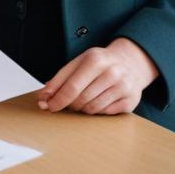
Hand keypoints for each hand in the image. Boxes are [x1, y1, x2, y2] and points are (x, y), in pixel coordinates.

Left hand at [37, 37, 158, 114]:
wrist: (131, 62)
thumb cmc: (100, 64)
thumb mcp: (78, 63)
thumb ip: (59, 80)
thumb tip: (43, 99)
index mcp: (95, 60)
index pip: (71, 87)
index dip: (57, 100)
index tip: (47, 106)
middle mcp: (112, 72)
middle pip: (81, 100)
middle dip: (70, 104)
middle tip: (69, 101)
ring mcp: (124, 87)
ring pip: (92, 109)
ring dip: (83, 108)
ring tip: (85, 98)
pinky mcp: (131, 100)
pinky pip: (105, 113)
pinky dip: (97, 110)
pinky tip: (100, 100)